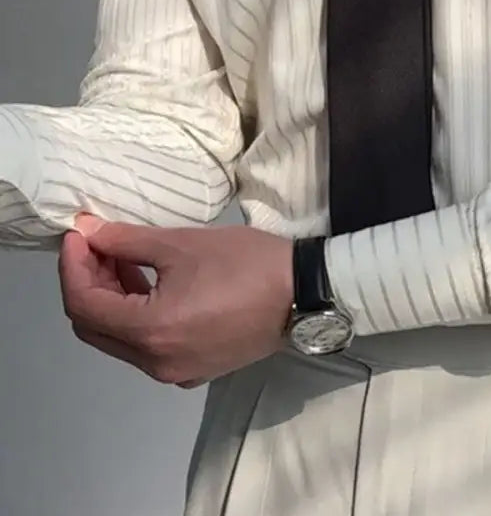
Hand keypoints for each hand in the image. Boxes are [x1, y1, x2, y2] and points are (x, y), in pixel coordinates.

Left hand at [59, 213, 293, 387]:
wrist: (305, 291)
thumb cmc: (246, 263)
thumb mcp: (183, 243)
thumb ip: (127, 240)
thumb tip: (87, 231)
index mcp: (150, 332)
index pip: (84, 304)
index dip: (73, 266)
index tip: (79, 234)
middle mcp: (155, 363)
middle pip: (95, 328)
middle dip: (88, 284)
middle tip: (98, 246)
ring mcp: (176, 372)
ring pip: (121, 340)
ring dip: (113, 301)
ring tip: (124, 260)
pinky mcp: (196, 369)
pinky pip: (149, 348)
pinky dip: (139, 318)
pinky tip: (154, 287)